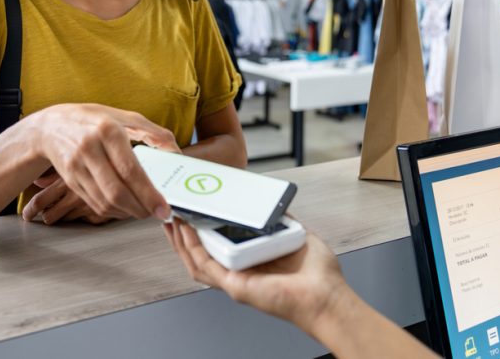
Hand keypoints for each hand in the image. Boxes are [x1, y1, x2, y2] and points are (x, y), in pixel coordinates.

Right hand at [35, 103, 179, 221]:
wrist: (51, 126)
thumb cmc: (93, 120)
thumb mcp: (123, 117)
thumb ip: (153, 132)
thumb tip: (176, 152)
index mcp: (107, 131)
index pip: (130, 170)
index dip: (148, 193)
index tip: (163, 207)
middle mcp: (90, 149)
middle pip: (116, 191)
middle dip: (140, 208)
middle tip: (156, 213)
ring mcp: (77, 167)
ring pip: (105, 201)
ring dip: (128, 212)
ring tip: (144, 210)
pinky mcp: (70, 180)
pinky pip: (94, 203)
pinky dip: (113, 210)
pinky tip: (125, 207)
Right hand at [164, 220, 348, 334]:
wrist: (326, 295)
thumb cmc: (317, 275)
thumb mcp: (295, 234)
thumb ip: (280, 220)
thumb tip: (271, 203)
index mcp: (250, 262)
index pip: (216, 247)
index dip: (199, 231)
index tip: (190, 211)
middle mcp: (239, 272)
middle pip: (199, 255)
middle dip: (181, 235)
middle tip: (172, 213)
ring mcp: (234, 280)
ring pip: (195, 261)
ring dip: (181, 240)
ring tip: (173, 219)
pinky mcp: (235, 285)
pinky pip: (205, 266)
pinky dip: (192, 247)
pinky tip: (186, 230)